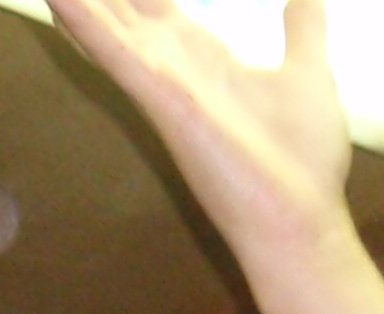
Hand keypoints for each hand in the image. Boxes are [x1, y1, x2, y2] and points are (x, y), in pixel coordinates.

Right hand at [46, 0, 352, 268]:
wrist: (302, 221)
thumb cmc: (305, 160)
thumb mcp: (307, 74)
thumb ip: (303, 30)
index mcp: (199, 54)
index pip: (148, 2)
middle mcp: (170, 63)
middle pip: (116, 6)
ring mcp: (160, 80)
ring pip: (102, 20)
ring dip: (76, 0)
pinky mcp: (160, 98)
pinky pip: (111, 50)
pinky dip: (82, 18)